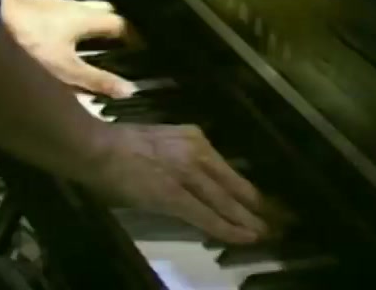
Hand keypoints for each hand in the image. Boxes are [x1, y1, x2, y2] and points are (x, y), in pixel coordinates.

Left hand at [0, 0, 137, 97]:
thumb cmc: (28, 48)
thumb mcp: (66, 72)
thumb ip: (96, 81)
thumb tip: (129, 89)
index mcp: (82, 18)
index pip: (117, 22)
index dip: (132, 35)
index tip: (141, 46)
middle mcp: (66, 6)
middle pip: (97, 10)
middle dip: (108, 23)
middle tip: (116, 40)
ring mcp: (42, 5)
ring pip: (72, 10)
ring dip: (82, 23)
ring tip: (84, 41)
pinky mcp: (22, 8)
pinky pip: (50, 15)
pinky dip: (59, 25)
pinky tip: (49, 38)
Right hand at [85, 124, 283, 243]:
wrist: (96, 147)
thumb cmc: (118, 145)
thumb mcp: (160, 141)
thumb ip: (181, 157)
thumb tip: (196, 180)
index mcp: (194, 138)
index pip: (229, 169)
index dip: (248, 190)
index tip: (264, 203)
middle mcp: (197, 152)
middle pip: (234, 185)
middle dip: (257, 206)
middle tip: (280, 221)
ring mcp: (187, 174)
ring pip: (225, 202)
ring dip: (247, 221)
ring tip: (265, 234)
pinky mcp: (174, 195)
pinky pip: (207, 215)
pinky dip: (227, 228)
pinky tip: (244, 237)